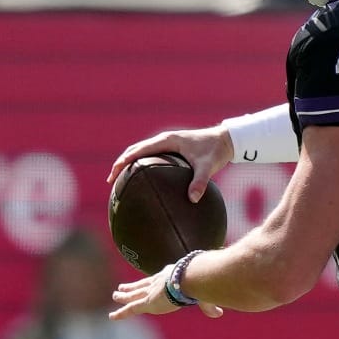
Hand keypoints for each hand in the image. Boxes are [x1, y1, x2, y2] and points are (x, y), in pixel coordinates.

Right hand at [107, 125, 233, 202]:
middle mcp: (165, 139)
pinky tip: (142, 179)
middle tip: (111, 181)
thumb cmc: (216, 151)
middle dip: (122, 163)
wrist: (227, 140)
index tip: (113, 174)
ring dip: (130, 163)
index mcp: (168, 140)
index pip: (139, 150)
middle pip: (135, 150)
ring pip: (142, 152)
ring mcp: (168, 143)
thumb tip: (193, 199)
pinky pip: (152, 156)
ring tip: (120, 181)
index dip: (124, 161)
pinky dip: (142, 165)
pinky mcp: (172, 148)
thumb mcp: (208, 167)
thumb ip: (200, 182)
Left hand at [110, 263, 223, 319]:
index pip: (158, 279)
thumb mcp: (201, 294)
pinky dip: (121, 313)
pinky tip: (112, 316)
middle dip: (132, 286)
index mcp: (170, 276)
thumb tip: (219, 314)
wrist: (188, 277)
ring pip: (134, 295)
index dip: (153, 280)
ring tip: (115, 295)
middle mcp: (157, 282)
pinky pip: (131, 309)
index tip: (149, 279)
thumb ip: (207, 306)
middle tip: (121, 287)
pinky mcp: (146, 303)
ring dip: (124, 295)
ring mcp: (151, 292)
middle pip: (142, 285)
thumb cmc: (197, 282)